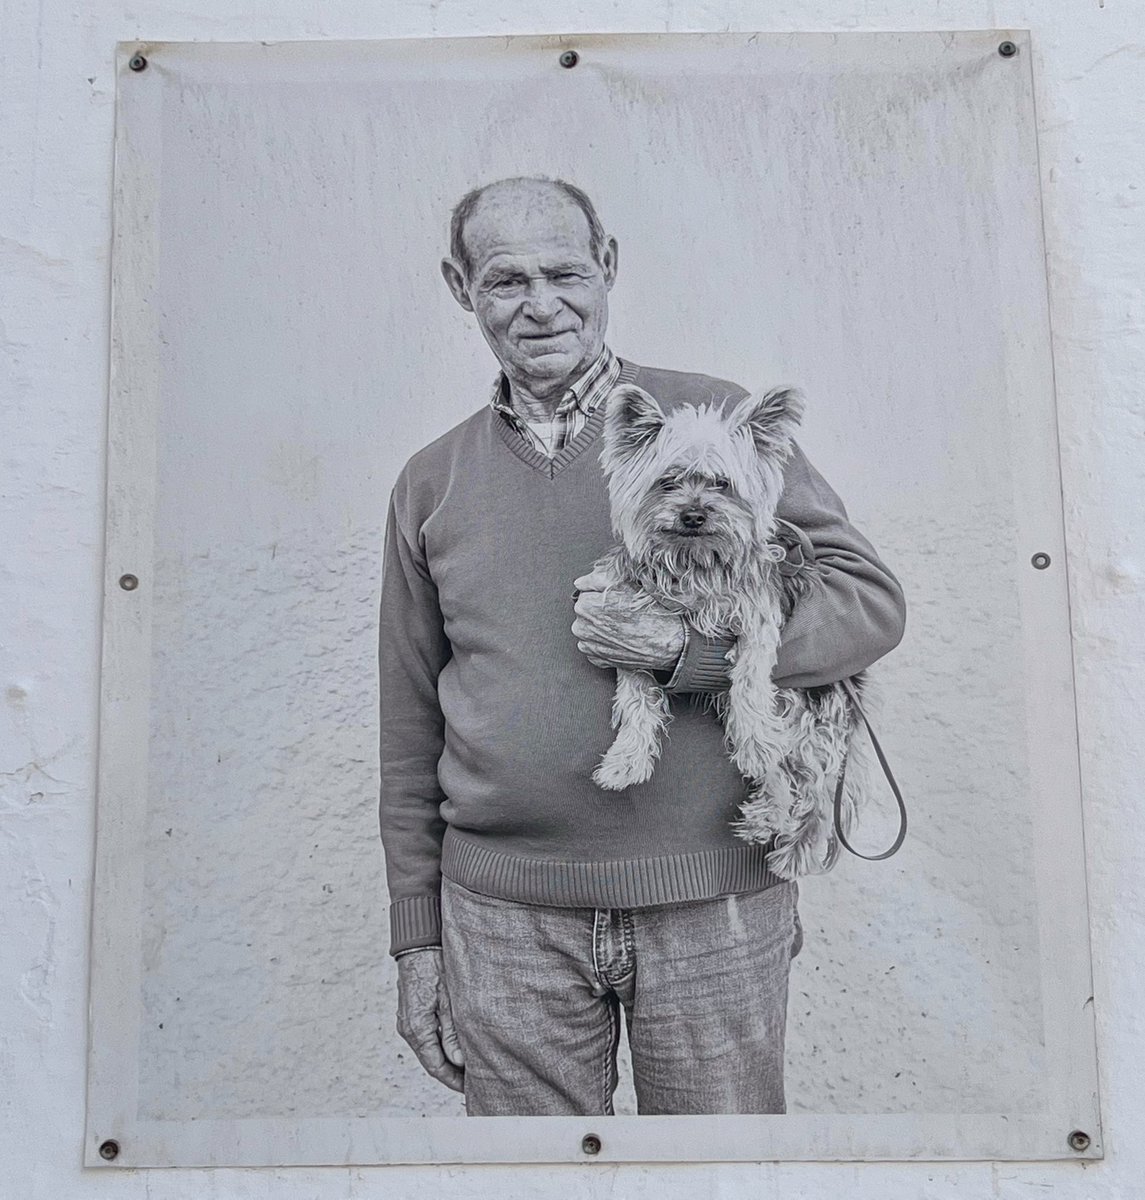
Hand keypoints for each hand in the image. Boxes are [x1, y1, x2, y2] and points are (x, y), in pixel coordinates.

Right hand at [395, 947, 464, 1092]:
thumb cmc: (433, 967)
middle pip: (431, 1061)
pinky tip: (455, 1045)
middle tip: (473, 1079)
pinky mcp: (411, 1014)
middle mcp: (408, 1029)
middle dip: (451, 1073)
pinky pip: (425, 1037)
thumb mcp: (449, 1000)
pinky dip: (440, 1046)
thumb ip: (452, 1032)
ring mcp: (408, 1022)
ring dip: (446, 1059)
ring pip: (428, 1050)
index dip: (453, 1080)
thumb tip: (459, 1060)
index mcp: (417, 1028)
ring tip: (469, 1065)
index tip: (470, 1088)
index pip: (435, 1066)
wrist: (417, 945)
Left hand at [571, 569, 685, 671]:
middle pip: (585, 613)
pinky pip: (594, 646)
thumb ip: (596, 579)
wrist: (667, 642)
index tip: (617, 599)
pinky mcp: (598, 659)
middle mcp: (582, 627)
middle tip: (622, 612)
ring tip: (623, 626)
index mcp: (585, 605)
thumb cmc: (649, 613)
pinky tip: (620, 638)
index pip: (585, 594)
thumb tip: (580, 582)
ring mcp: (589, 645)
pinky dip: (603, 642)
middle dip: (599, 611)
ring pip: (589, 630)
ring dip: (600, 627)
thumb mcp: (624, 584)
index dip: (602, 595)